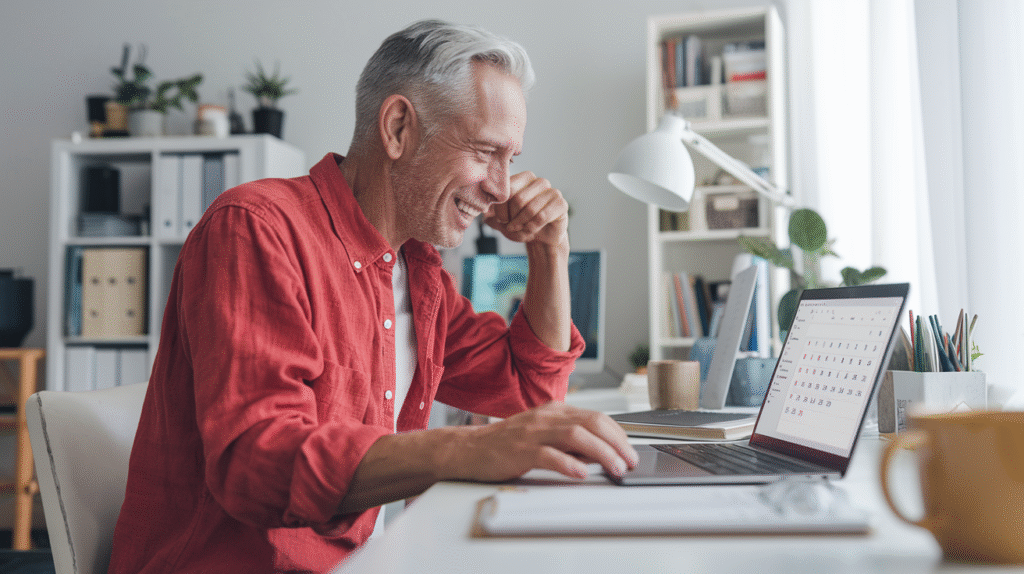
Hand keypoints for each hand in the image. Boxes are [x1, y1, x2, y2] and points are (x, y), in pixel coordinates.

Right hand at [443, 402, 638, 481]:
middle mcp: (547, 417)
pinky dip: (568, 463)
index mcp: (555, 411)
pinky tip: (581, 473)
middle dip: (617, 443)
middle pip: (592, 423)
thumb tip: (601, 453)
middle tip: (630, 461)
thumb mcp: (543, 434)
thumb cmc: (507, 444)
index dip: (619, 434)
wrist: (469, 449)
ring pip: (576, 436)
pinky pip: (549, 455)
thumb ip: (570, 440)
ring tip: (615, 468)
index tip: (630, 450)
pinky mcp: (520, 450)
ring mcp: (533, 432)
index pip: (597, 417)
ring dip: (601, 453)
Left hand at [484, 171, 568, 247]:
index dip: (501, 210)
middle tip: (512, 227)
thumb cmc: (521, 225)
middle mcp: (538, 181)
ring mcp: (552, 191)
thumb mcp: (502, 221)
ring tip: (522, 230)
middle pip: (518, 199)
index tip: (502, 220)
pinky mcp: (561, 204)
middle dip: (512, 219)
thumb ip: (491, 215)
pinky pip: (542, 216)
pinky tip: (532, 230)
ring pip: (530, 209)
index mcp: (522, 178)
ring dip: (522, 225)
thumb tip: (482, 213)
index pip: (507, 190)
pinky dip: (533, 227)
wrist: (542, 238)